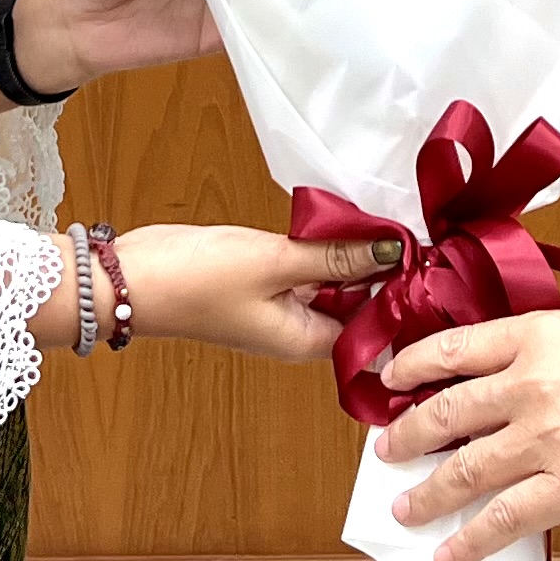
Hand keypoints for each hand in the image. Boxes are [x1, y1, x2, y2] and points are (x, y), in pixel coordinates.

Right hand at [81, 224, 404, 362]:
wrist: (127, 278)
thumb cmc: (195, 279)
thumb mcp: (275, 262)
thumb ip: (335, 258)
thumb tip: (394, 252)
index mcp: (306, 341)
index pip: (375, 329)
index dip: (404, 297)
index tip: (433, 260)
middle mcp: (297, 331)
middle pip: (357, 306)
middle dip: (384, 272)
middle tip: (418, 229)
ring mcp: (277, 307)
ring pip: (332, 284)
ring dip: (354, 257)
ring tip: (390, 219)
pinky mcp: (260, 283)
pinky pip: (306, 269)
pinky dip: (324, 250)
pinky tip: (341, 222)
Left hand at [372, 310, 559, 560]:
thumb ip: (546, 353)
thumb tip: (508, 383)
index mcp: (538, 337)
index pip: (453, 350)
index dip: (412, 366)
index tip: (392, 378)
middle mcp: (531, 385)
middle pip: (446, 411)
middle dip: (409, 435)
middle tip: (389, 448)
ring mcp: (547, 439)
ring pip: (466, 470)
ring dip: (429, 493)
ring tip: (408, 507)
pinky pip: (505, 519)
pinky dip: (471, 540)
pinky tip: (451, 553)